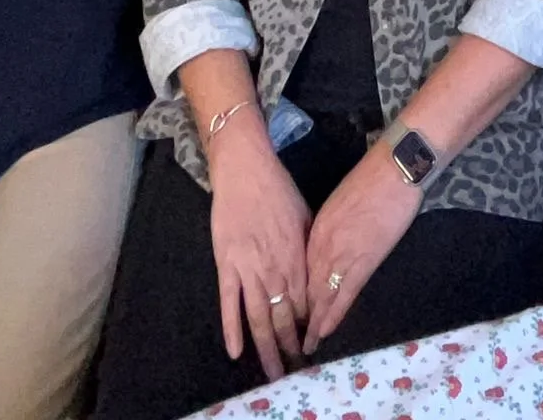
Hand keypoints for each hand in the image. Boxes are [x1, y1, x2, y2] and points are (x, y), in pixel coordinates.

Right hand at [208, 127, 312, 380]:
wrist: (246, 170)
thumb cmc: (278, 189)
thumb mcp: (305, 218)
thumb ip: (309, 250)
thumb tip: (315, 274)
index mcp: (297, 257)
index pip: (306, 303)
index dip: (308, 327)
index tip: (311, 346)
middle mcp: (275, 269)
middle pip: (285, 317)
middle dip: (290, 346)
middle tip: (295, 371)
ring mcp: (249, 269)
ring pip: (259, 318)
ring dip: (267, 347)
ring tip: (273, 372)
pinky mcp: (226, 264)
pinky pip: (229, 303)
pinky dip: (232, 328)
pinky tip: (236, 352)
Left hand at [303, 144, 422, 353]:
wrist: (392, 170)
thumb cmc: (369, 180)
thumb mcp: (338, 204)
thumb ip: (327, 230)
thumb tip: (322, 249)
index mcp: (316, 229)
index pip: (298, 270)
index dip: (292, 293)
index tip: (285, 312)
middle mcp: (323, 245)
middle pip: (305, 286)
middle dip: (296, 314)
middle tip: (287, 338)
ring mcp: (342, 254)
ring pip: (321, 294)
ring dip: (311, 322)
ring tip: (302, 345)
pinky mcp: (364, 261)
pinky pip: (345, 294)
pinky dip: (333, 314)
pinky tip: (324, 331)